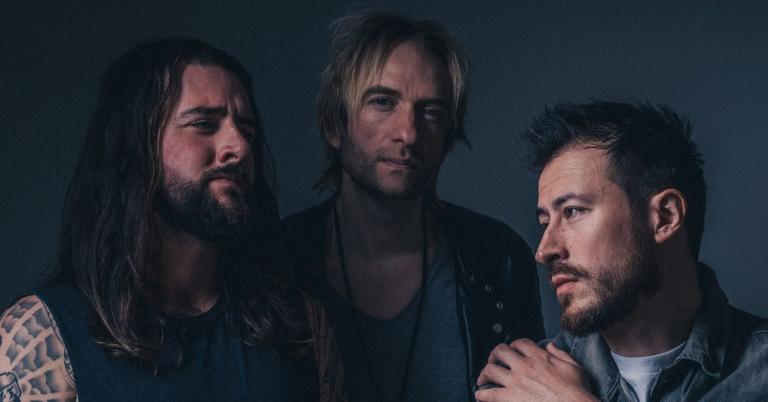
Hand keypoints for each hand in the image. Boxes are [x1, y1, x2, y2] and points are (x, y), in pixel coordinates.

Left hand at [475, 339, 596, 401]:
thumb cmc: (576, 392)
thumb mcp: (574, 367)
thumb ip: (561, 354)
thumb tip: (551, 346)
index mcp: (539, 358)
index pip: (520, 343)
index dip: (513, 345)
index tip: (512, 351)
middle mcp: (524, 366)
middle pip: (500, 351)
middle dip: (494, 355)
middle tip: (492, 361)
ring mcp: (515, 382)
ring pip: (490, 370)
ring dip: (484, 374)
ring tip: (482, 379)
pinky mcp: (509, 398)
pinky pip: (488, 393)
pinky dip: (481, 395)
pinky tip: (480, 396)